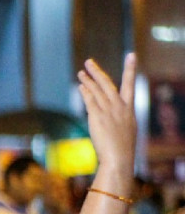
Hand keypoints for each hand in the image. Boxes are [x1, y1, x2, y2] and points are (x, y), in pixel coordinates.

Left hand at [78, 54, 135, 171]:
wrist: (119, 158)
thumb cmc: (122, 149)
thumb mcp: (126, 131)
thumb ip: (120, 120)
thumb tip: (113, 119)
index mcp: (129, 110)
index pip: (129, 85)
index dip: (130, 69)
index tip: (131, 55)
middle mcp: (120, 107)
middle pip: (108, 84)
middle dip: (98, 72)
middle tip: (89, 62)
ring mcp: (109, 111)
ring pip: (97, 91)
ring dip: (88, 80)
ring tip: (81, 72)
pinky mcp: (98, 117)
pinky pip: (90, 101)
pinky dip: (85, 92)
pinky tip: (81, 86)